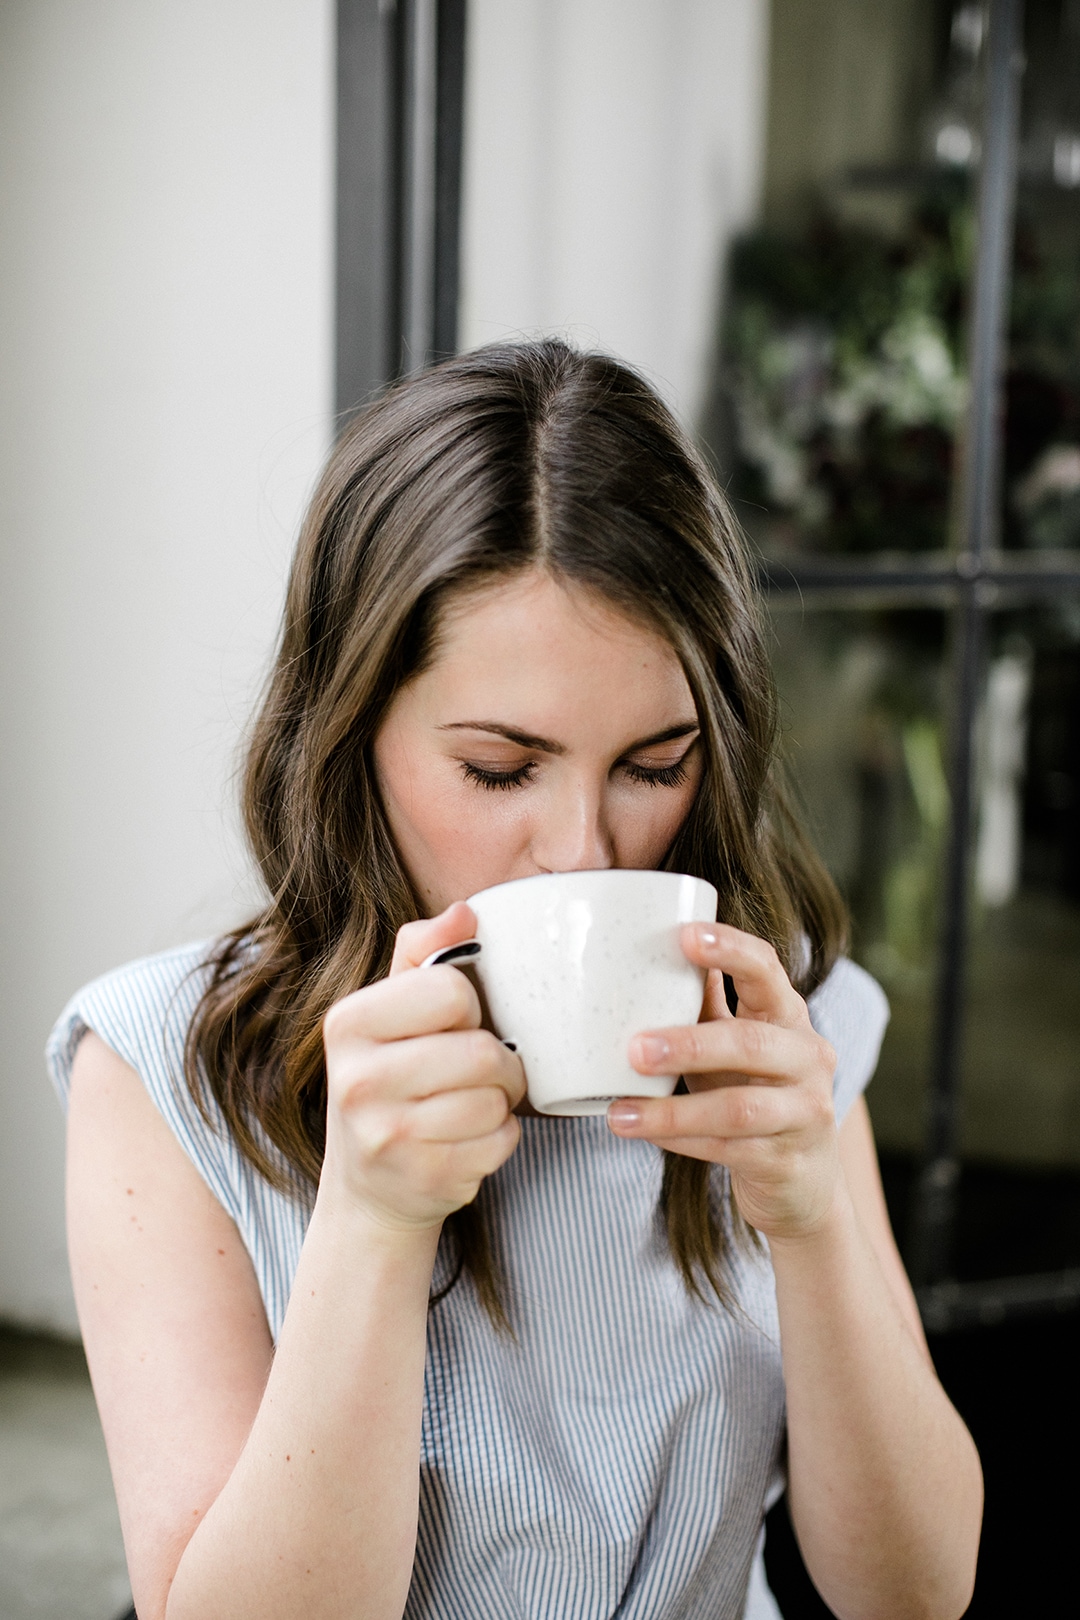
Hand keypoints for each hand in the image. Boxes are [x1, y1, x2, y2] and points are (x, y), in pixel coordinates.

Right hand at [320, 902, 525, 1232]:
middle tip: (480, 1072)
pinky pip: (500, 1142)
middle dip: (498, 1062)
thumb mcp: (391, 1009)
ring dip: (500, 1102)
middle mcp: (357, 1080)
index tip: (453, 1026)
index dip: (469, 1008)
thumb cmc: (390, 1082)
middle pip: (481, 1051)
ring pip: (494, 1099)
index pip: (449, 990)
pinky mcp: (423, 1179)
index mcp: (348, 1023)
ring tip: (473, 1104)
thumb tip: (465, 911)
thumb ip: (424, 951)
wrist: (368, 1187)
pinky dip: (500, 1139)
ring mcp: (386, 1136)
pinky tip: (468, 1140)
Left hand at [607, 924, 839, 1242]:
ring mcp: (805, 1112)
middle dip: (689, 1044)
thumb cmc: (756, 1092)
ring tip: (619, 1113)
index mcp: (789, 1016)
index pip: (767, 970)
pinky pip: (728, 1149)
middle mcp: (808, 1059)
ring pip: (738, 1109)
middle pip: (750, 1043)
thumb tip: (654, 949)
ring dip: (674, 1111)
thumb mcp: (734, 1043)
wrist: (805, 1181)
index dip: (729, 949)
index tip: (685, 935)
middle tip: (633, 1048)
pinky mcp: (786, 1160)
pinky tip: (643, 1134)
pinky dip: (681, 1142)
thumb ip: (704, 1003)